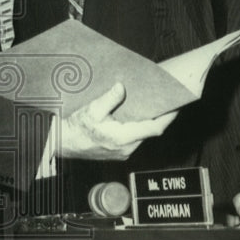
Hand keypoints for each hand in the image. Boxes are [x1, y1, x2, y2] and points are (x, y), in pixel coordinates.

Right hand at [58, 83, 178, 159]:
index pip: (154, 128)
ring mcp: (123, 151)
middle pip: (150, 131)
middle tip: (165, 100)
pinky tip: (136, 115)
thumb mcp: (91, 111)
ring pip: (143, 135)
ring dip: (148, 121)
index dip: (168, 117)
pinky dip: (139, 127)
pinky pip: (135, 138)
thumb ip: (108, 99)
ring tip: (152, 105)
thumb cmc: (75, 129)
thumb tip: (121, 87)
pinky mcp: (118, 151)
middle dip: (159, 116)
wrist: (62, 143)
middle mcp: (127, 147)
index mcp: (123, 138)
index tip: (177, 105)